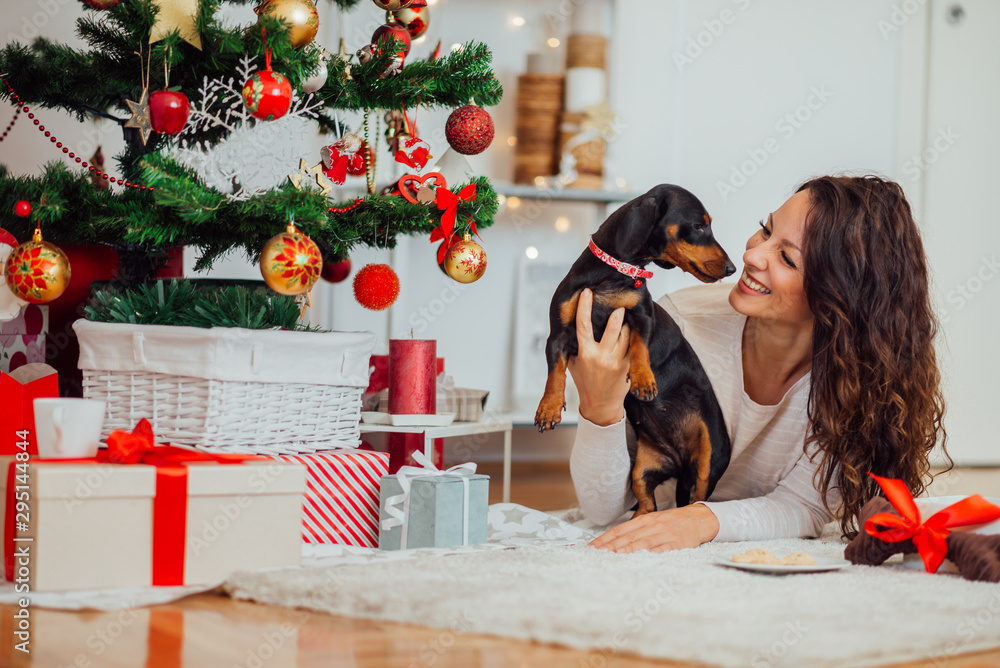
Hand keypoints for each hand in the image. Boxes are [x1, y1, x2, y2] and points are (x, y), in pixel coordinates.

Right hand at [567, 288, 630, 426]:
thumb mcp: (573, 364)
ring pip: (625, 335)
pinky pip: (632, 346)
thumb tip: (570, 324)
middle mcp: (601, 357)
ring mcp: (616, 362)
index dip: (584, 307)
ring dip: (625, 323)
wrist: (601, 405)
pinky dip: (631, 336)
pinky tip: (631, 330)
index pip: (583, 326)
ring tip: (624, 315)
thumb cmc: (585, 381)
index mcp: (585, 354)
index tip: (586, 292)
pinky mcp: (628, 367)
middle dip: (617, 313)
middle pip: (612, 328)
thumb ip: (574, 345)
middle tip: (618, 302)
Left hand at [589, 504, 720, 552]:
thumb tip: (614, 541)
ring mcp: (665, 534)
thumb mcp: (652, 521)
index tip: (593, 547)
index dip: (605, 538)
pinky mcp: (678, 543)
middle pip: (629, 536)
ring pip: (644, 541)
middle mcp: (652, 525)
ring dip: (630, 548)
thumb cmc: (672, 522)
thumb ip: (635, 530)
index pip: (620, 530)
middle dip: (612, 545)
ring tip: (617, 554)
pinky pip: (665, 548)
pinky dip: (655, 552)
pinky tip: (646, 557)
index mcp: (644, 520)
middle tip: (598, 553)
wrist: (698, 518)